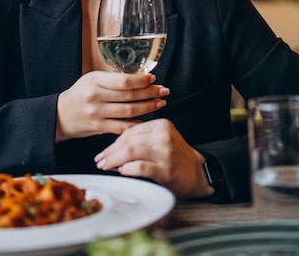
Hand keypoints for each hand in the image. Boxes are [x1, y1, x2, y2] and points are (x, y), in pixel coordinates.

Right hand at [56, 72, 168, 141]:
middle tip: (164, 90)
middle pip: (129, 95)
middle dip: (150, 93)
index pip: (124, 80)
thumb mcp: (91, 79)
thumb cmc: (78, 95)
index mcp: (95, 80)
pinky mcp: (98, 127)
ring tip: (160, 103)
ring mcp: (97, 113)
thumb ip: (110, 79)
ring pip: (129, 111)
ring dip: (148, 107)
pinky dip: (136, 124)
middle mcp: (96, 96)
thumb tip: (137, 78)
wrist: (59, 115)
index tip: (153, 78)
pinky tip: (147, 121)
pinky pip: (122, 127)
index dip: (141, 80)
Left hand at [94, 118, 213, 198]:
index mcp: (161, 124)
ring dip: (114, 160)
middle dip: (110, 151)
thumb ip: (141, 138)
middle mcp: (164, 135)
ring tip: (106, 166)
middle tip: (100, 160)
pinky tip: (122, 172)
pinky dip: (127, 169)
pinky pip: (140, 167)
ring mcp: (166, 151)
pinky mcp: (166, 168)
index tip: (103, 151)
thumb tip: (113, 146)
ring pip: (131, 151)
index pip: (130, 130)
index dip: (113, 141)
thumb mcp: (161, 140)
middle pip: (128, 140)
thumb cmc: (175, 157)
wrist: (198, 172)